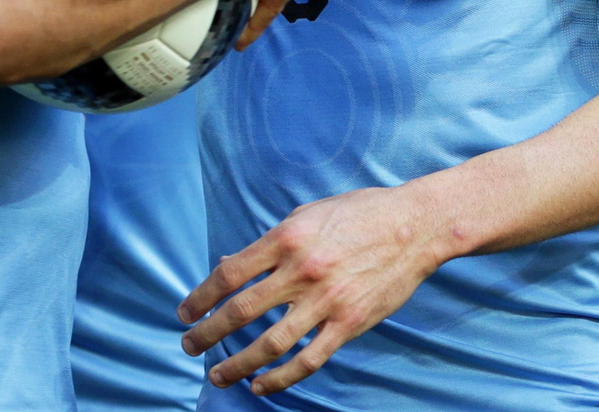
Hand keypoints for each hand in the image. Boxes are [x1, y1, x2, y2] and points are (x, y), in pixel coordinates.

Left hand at [179, 184, 441, 395]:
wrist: (414, 226)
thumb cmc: (357, 214)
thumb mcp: (306, 215)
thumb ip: (267, 244)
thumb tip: (225, 266)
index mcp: (286, 238)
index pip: (229, 275)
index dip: (200, 297)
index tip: (184, 313)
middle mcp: (301, 271)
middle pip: (240, 311)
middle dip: (207, 334)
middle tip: (189, 346)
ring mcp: (326, 300)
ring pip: (269, 343)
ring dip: (237, 364)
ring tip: (217, 375)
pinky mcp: (349, 323)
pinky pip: (308, 360)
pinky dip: (280, 378)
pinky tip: (260, 386)